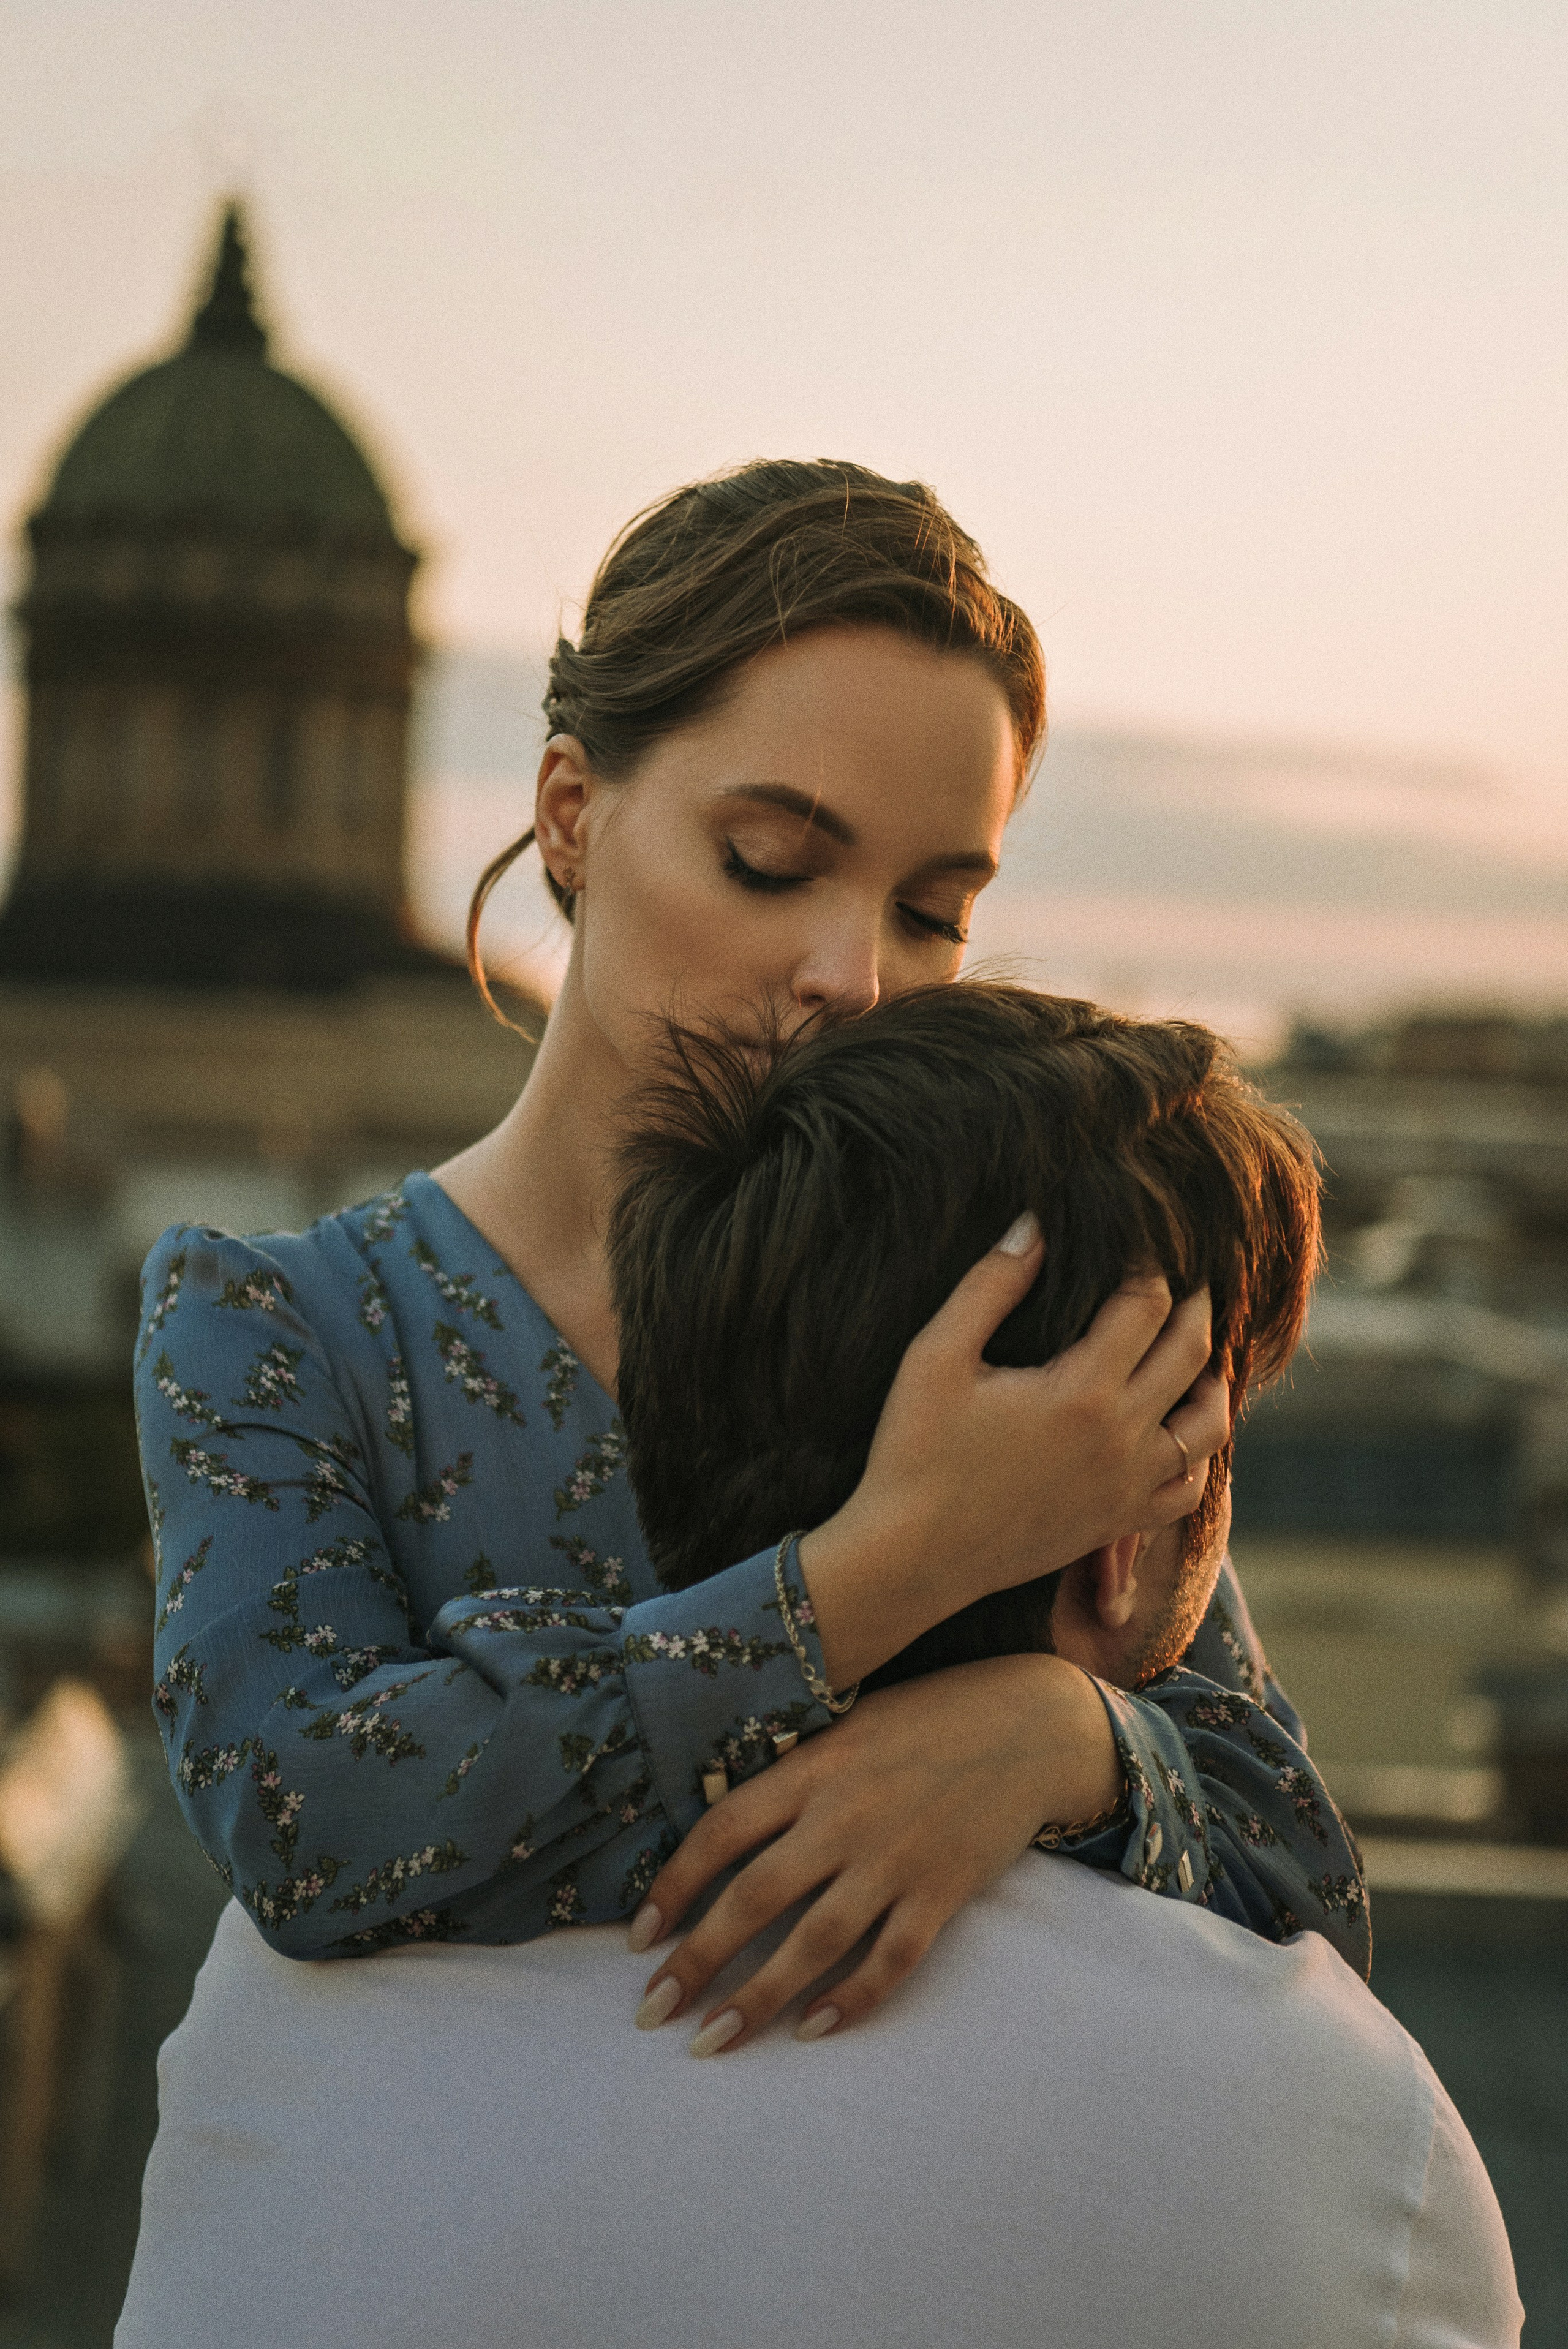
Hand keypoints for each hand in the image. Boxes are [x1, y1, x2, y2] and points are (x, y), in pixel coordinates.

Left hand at [631, 1652, 1119, 2056]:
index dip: (673, 1887)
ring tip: (713, 2041)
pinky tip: (811, 2029)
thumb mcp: (847, 1723)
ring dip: (758, 1998)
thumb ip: (792, 1773)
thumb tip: (722, 1826)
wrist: (1030, 1722)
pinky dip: (850, 1999)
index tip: (639, 1938)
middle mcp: (845, 1816)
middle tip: (652, 2013)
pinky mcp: (943, 1890)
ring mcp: (896, 1858)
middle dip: (696, 1962)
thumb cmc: (927, 1718)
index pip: (721, 1832)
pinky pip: (890, 1959)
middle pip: (754, 1898)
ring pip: (814, 1941)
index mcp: (813, 1768)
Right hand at [800, 1224, 1228, 1687]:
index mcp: (1082, 1391)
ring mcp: (1128, 1487)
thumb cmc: (914, 1450)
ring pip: (1209, 1422)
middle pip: (1191, 1351)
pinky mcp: (1118, 1522)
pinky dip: (1199, 1451)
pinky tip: (1178, 1427)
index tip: (1136, 1243)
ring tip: (1193, 1346)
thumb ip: (991, 1284)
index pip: (1146, 1304)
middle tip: (1184, 1276)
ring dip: (1211, 1375)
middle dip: (1193, 1303)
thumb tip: (1036, 1224)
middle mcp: (1122, 1439)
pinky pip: (1189, 1486)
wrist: (910, 1557)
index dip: (1146, 1264)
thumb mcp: (937, 1355)